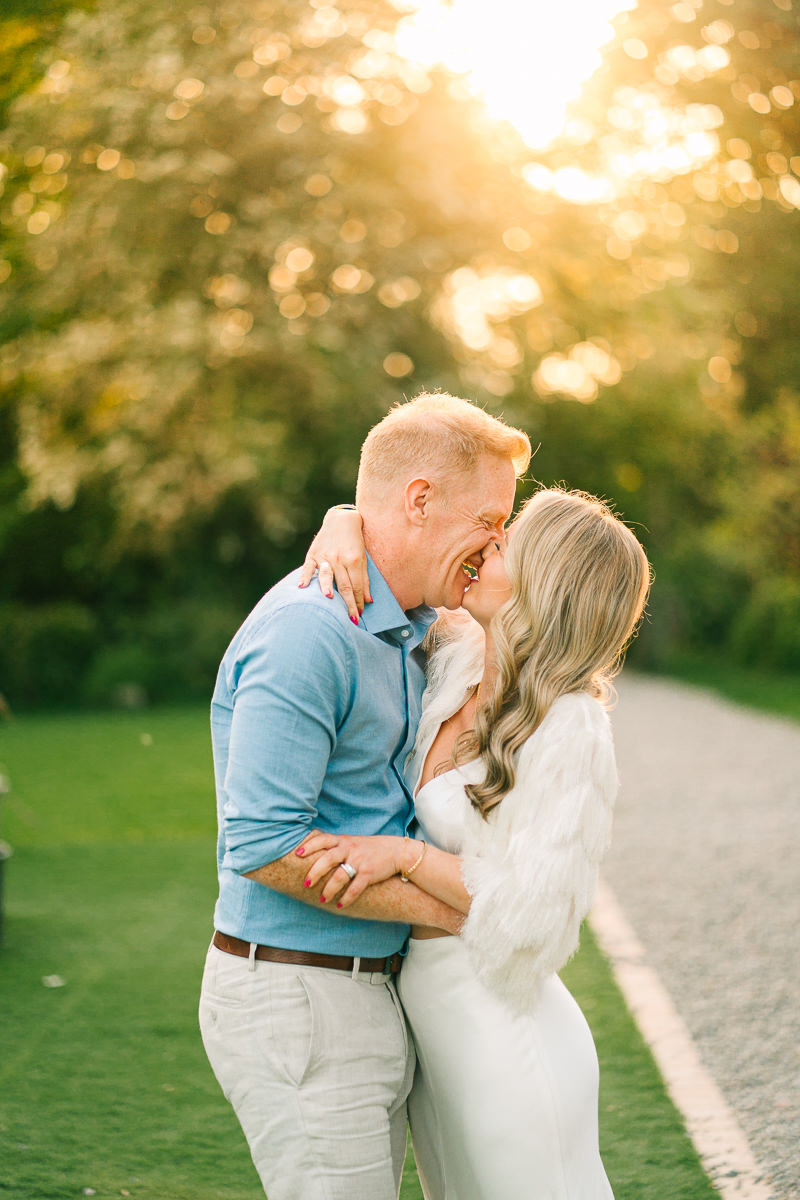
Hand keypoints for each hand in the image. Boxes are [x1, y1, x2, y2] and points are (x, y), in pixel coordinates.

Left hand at [296, 831, 406, 908]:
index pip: (323, 839)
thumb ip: (336, 845)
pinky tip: (340, 905)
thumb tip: (314, 850)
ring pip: (340, 876)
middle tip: (305, 884)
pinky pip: (355, 888)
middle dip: (315, 872)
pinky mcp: (369, 874)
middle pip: (328, 858)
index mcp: (344, 840)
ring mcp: (360, 861)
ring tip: (322, 898)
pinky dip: (347, 898)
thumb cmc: (370, 848)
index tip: (298, 854)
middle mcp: (350, 849)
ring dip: (329, 889)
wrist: (396, 851)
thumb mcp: (352, 841)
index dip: (310, 846)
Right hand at [298, 507, 370, 623]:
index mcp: (354, 560)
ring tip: (330, 599)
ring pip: (327, 576)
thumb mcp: (363, 558)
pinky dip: (304, 577)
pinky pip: (308, 567)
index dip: (358, 601)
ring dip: (328, 588)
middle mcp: (339, 559)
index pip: (356, 586)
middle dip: (348, 604)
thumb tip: (368, 600)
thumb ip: (364, 579)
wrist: (341, 520)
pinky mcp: (313, 553)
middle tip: (351, 619)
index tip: (359, 615)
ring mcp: (325, 556)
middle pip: (344, 585)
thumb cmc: (355, 541)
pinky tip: (302, 587)